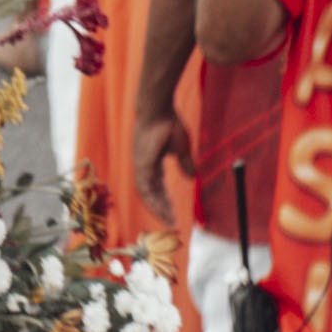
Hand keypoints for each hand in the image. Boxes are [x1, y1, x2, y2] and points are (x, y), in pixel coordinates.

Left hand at [129, 118, 194, 247]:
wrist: (159, 108)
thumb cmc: (169, 122)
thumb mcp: (181, 148)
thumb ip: (184, 164)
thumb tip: (192, 177)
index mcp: (151, 163)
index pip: (157, 188)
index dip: (165, 201)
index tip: (173, 213)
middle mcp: (143, 167)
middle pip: (151, 194)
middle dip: (161, 209)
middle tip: (172, 223)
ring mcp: (140, 165)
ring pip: (146, 194)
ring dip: (157, 208)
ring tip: (169, 220)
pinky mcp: (140, 163)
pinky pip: (145, 187)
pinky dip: (153, 200)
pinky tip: (162, 209)